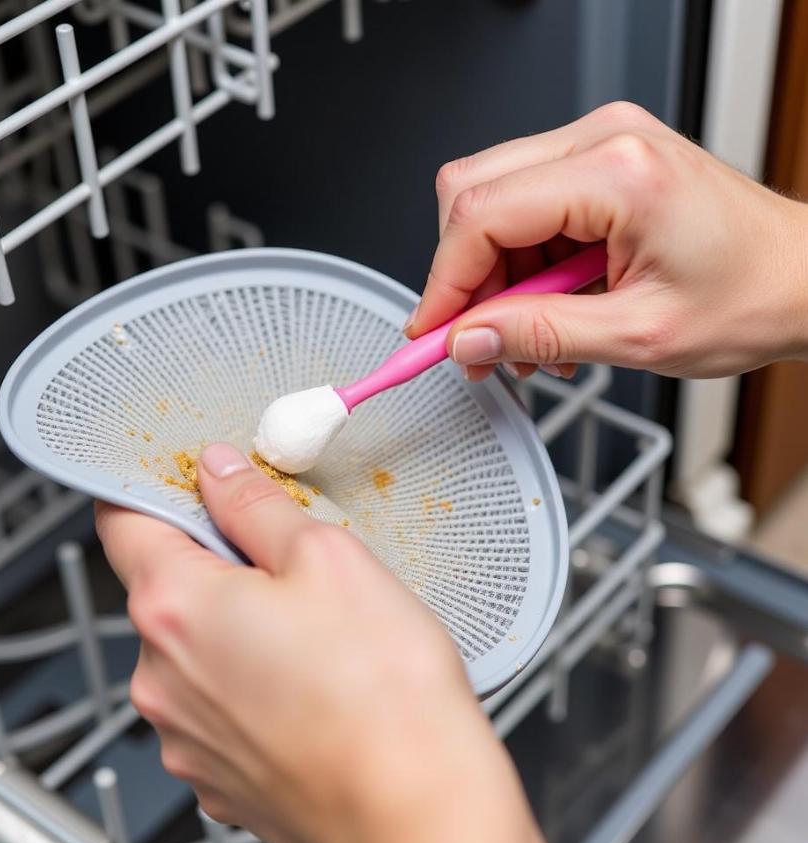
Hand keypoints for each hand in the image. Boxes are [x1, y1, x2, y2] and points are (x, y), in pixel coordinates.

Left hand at [96, 443, 564, 842]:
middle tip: (289, 564)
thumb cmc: (381, 691)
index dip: (157, 487)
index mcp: (175, 606)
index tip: (196, 482)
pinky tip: (308, 682)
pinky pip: (215, 704)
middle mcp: (159, 677)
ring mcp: (184, 734)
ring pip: (194, 648)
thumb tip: (219, 472)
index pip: (121, 518)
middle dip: (216, 562)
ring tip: (313, 634)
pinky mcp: (215, 772)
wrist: (413, 808)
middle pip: (164, 585)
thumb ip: (255, 505)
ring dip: (236, 626)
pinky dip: (248, 682)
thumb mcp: (326, 556)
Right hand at [406, 101, 807, 380]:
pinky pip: (526, 208)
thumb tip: (467, 339)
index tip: (434, 334)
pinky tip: (552, 308)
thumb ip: (539, 335)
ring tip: (531, 334)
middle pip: (473, 193)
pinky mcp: (601, 165)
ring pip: (492, 202)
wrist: (803, 278)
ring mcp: (602, 146)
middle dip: (464, 277)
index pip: (482, 213)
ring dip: (496, 279)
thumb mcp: (637, 335)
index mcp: (617, 172)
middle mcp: (604, 141)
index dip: (444, 281)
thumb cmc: (751, 295)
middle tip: (478, 339)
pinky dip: (523, 267)